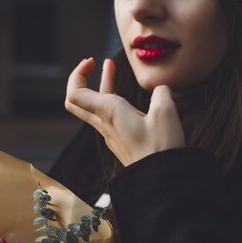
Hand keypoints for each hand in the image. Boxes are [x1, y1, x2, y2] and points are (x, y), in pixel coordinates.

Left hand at [65, 58, 185, 166]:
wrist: (161, 181)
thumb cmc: (161, 148)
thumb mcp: (166, 112)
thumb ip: (161, 92)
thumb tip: (160, 90)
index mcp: (110, 113)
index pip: (75, 93)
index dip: (78, 74)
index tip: (94, 61)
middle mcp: (105, 124)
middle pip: (77, 101)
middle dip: (81, 78)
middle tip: (92, 64)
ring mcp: (111, 135)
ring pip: (94, 108)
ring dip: (100, 86)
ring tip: (110, 66)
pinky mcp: (120, 142)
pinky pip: (108, 118)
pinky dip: (111, 100)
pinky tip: (126, 97)